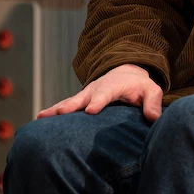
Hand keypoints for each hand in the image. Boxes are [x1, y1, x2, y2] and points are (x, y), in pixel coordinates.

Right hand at [37, 64, 162, 120]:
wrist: (125, 74)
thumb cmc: (139, 86)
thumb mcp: (151, 90)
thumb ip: (153, 102)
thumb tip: (154, 118)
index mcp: (113, 86)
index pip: (105, 94)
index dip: (98, 102)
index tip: (91, 111)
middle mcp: (95, 89)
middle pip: (82, 97)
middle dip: (71, 105)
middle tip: (61, 114)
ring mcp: (85, 95)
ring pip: (69, 101)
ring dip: (56, 109)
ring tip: (42, 117)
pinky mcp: (79, 101)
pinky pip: (64, 106)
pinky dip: (52, 112)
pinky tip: (39, 119)